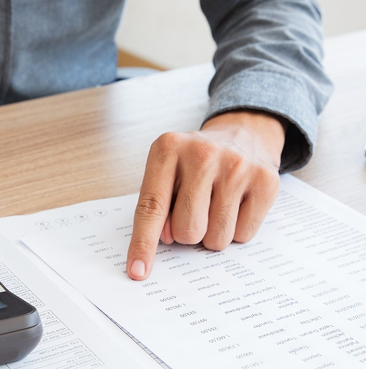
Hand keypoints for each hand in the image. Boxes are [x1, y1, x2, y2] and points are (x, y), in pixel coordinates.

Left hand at [126, 110, 285, 279]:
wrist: (243, 134)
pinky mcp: (267, 181)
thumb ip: (157, 205)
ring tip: (215, 204)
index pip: (151, 207)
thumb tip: (165, 239)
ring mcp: (237, 166)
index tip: (137, 271)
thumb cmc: (195, 162)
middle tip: (194, 211)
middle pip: (187, 230)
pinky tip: (236, 204)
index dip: (143, 243)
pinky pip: (244, 235)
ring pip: (216, 238)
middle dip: (186, 233)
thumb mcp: (166, 172)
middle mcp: (202, 154)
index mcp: (167, 149)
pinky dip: (236, 230)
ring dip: (212, 233)